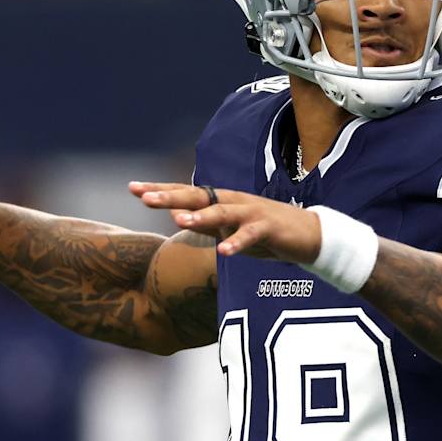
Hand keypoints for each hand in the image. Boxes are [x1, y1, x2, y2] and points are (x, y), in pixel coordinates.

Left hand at [130, 181, 320, 262]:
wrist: (309, 235)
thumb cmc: (265, 233)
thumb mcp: (230, 229)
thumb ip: (206, 224)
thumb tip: (177, 218)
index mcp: (222, 201)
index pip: (185, 193)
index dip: (160, 190)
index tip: (132, 188)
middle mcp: (233, 201)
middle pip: (198, 196)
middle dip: (171, 197)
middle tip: (144, 197)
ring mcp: (251, 213)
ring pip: (223, 212)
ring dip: (201, 216)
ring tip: (180, 220)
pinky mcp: (269, 228)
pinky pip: (251, 235)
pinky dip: (238, 243)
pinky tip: (224, 252)